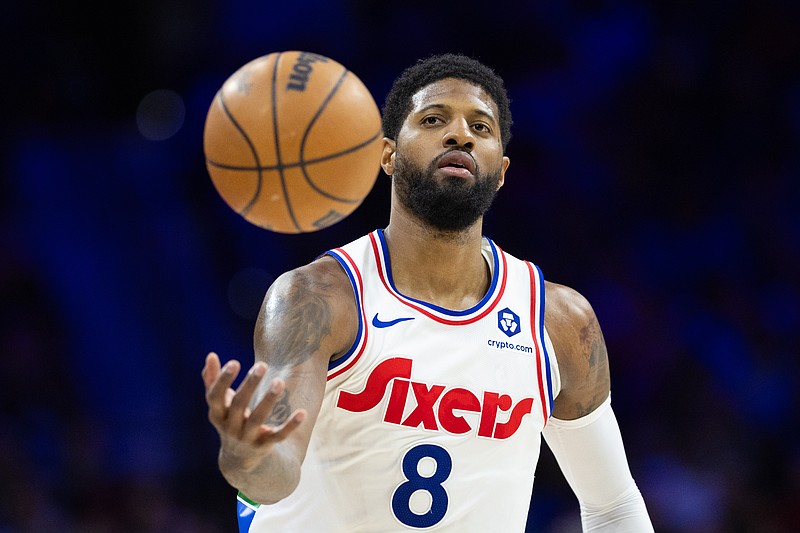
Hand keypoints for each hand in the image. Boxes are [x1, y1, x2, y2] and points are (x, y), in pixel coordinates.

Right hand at [202, 352, 305, 471]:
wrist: (238, 458)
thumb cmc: (229, 419)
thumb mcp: (219, 404)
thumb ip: (212, 380)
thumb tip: (211, 355)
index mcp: (217, 414)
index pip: (215, 397)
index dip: (222, 380)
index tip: (234, 362)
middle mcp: (230, 427)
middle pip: (238, 405)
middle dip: (250, 385)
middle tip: (262, 364)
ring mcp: (247, 438)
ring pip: (257, 419)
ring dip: (268, 400)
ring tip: (279, 381)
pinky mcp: (264, 445)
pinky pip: (278, 436)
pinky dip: (290, 426)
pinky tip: (302, 412)